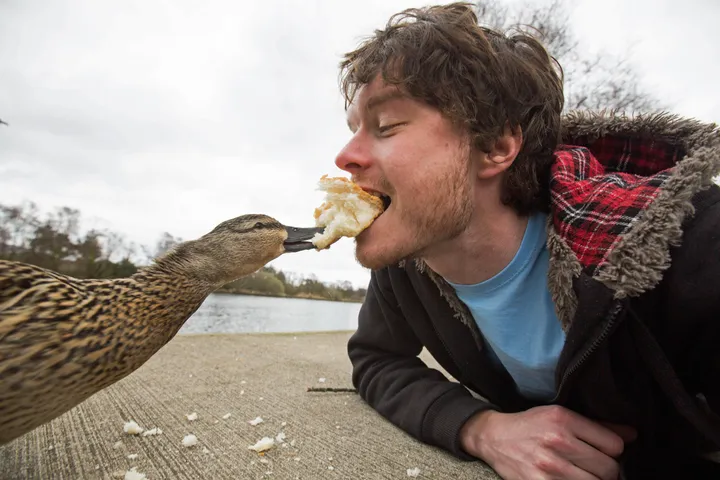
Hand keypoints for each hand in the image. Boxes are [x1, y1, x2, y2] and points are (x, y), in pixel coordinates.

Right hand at [460, 405, 636, 479]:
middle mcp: (557, 441)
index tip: (602, 451)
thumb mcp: (559, 415)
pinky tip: (569, 479)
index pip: (614, 444)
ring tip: (581, 474)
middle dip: (606, 470)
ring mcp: (549, 466)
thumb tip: (632, 435)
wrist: (493, 438)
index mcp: (564, 419)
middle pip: (608, 468)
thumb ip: (596, 426)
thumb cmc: (530, 426)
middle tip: (594, 467)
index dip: (613, 450)